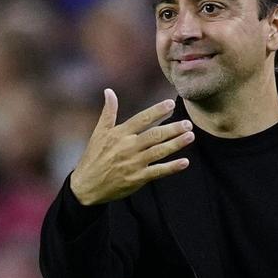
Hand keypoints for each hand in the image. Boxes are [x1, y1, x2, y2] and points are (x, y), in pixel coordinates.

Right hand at [69, 89, 193, 205]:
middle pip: (154, 135)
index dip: (157, 111)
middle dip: (172, 128)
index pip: (142, 119)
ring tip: (190, 136)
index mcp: (119, 134)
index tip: (171, 104)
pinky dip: (172, 167)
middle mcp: (128, 147)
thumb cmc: (94, 157)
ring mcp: (134, 163)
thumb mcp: (99, 133)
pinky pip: (158, 172)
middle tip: (188, 123)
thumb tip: (109, 91)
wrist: (86, 186)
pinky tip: (185, 162)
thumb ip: (108, 112)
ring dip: (176, 144)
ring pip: (159, 151)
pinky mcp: (137, 179)